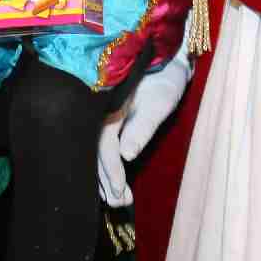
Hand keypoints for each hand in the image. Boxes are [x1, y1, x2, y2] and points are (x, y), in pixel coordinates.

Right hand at [95, 55, 193, 205]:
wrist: (166, 57)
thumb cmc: (166, 79)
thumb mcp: (159, 103)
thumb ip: (142, 128)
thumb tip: (126, 155)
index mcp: (108, 103)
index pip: (103, 143)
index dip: (110, 169)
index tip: (120, 191)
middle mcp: (98, 108)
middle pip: (94, 150)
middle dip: (105, 179)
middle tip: (119, 204)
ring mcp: (99, 113)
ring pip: (94, 149)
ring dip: (104, 177)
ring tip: (118, 201)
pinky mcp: (105, 118)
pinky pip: (99, 144)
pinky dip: (106, 165)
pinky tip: (112, 183)